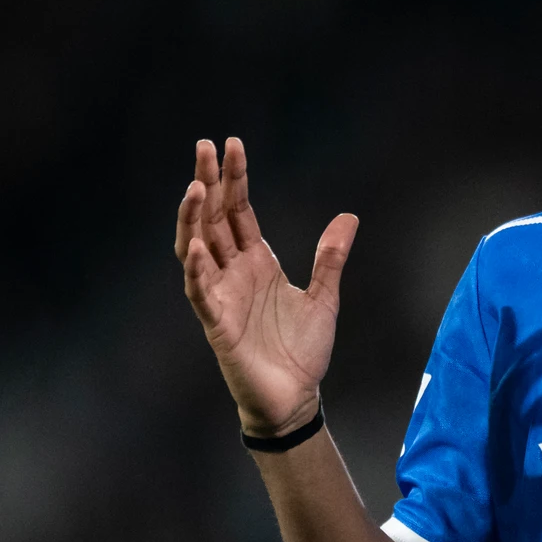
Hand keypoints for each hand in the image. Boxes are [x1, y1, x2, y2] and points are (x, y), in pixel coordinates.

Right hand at [174, 137, 358, 436]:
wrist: (295, 397)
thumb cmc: (302, 351)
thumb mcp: (324, 296)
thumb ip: (330, 257)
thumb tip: (348, 216)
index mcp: (257, 262)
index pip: (239, 210)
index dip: (235, 178)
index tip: (232, 144)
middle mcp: (234, 273)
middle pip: (214, 218)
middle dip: (207, 182)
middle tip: (203, 146)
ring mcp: (222, 296)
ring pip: (197, 248)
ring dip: (193, 218)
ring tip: (194, 186)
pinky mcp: (217, 323)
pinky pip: (200, 292)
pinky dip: (196, 269)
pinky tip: (196, 246)